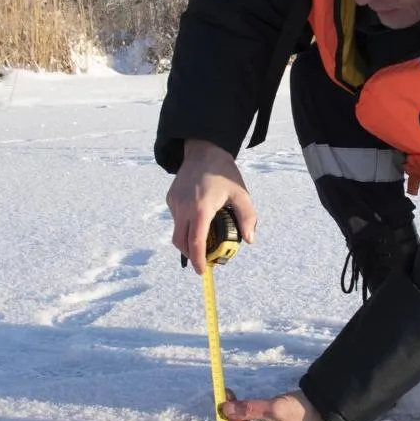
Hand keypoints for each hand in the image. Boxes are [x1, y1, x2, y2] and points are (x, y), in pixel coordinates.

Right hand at [166, 139, 257, 274]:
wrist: (204, 150)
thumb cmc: (224, 172)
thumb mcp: (241, 194)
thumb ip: (247, 218)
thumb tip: (249, 240)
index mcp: (201, 208)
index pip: (195, 241)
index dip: (198, 259)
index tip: (202, 271)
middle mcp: (183, 207)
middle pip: (181, 241)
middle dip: (191, 254)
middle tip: (204, 259)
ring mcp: (174, 202)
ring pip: (177, 231)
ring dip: (188, 240)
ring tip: (203, 239)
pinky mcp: (170, 198)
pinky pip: (176, 218)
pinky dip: (185, 225)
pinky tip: (198, 219)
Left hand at [220, 389, 325, 420]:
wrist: (322, 404)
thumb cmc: (299, 409)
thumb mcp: (273, 408)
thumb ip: (248, 409)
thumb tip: (225, 409)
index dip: (232, 419)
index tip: (223, 402)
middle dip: (235, 415)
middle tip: (227, 396)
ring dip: (242, 413)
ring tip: (234, 397)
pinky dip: (250, 414)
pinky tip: (246, 404)